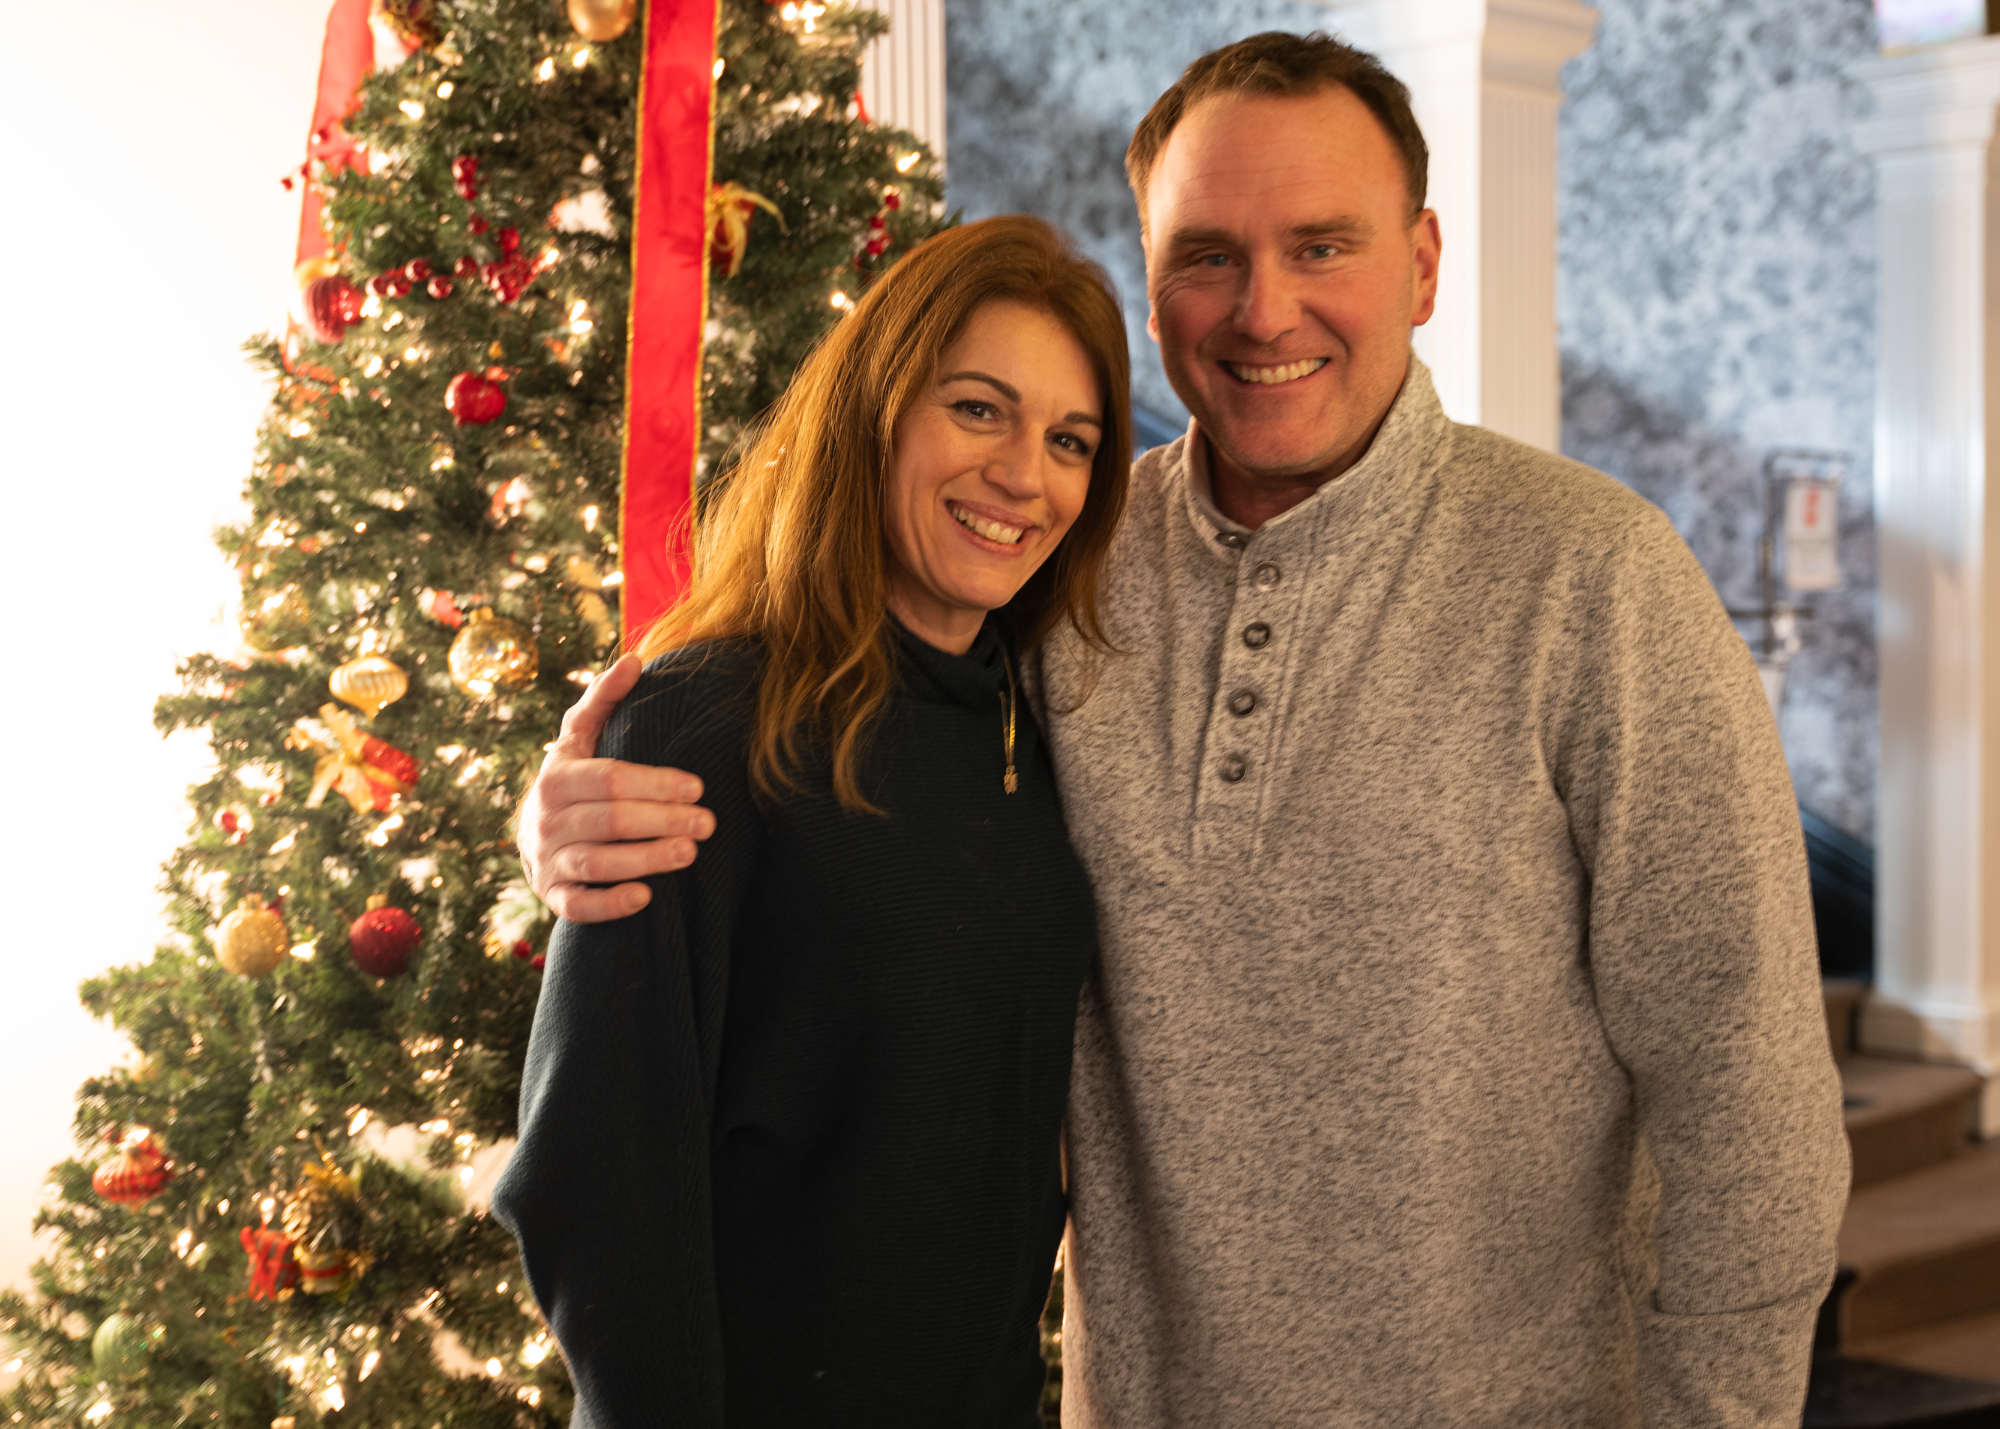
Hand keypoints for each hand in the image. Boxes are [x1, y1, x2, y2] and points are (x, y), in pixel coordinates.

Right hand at [519, 654, 716, 921]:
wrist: (533, 837)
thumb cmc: (574, 781)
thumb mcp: (581, 739)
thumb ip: (603, 701)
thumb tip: (633, 659)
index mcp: (558, 775)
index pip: (610, 778)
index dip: (655, 782)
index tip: (698, 787)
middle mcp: (546, 817)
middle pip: (610, 819)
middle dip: (662, 821)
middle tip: (708, 823)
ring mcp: (547, 859)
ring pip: (597, 861)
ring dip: (646, 859)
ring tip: (690, 853)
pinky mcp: (553, 895)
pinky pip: (578, 905)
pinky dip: (609, 904)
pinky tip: (645, 898)